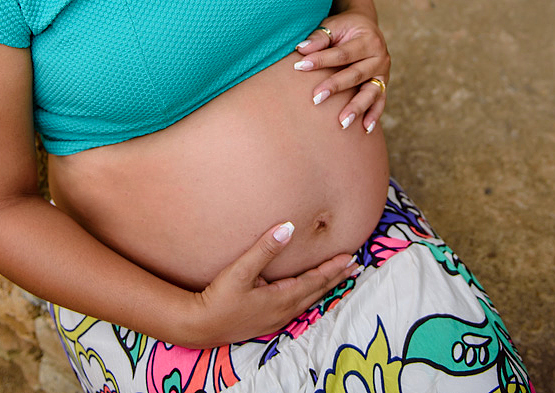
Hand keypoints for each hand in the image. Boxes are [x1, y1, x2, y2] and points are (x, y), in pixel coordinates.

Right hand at [183, 222, 356, 347]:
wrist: (200, 326)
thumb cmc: (219, 298)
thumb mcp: (241, 270)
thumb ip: (265, 249)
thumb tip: (288, 228)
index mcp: (282, 297)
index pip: (315, 281)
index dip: (333, 269)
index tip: (350, 258)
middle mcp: (284, 310)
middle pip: (317, 292)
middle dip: (336, 279)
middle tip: (355, 268)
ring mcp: (276, 318)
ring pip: (309, 301)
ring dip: (325, 288)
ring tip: (337, 280)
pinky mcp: (267, 321)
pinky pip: (298, 307)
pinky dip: (310, 297)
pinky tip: (308, 295)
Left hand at [294, 10, 390, 132]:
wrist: (365, 27)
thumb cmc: (344, 28)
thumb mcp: (333, 26)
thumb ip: (319, 37)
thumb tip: (302, 49)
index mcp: (369, 39)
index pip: (342, 54)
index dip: (321, 60)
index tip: (300, 66)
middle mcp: (380, 57)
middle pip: (355, 75)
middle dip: (335, 87)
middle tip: (316, 98)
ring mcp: (384, 73)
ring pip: (370, 92)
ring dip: (356, 108)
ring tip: (342, 123)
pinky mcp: (384, 84)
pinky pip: (380, 102)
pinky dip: (374, 115)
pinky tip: (365, 129)